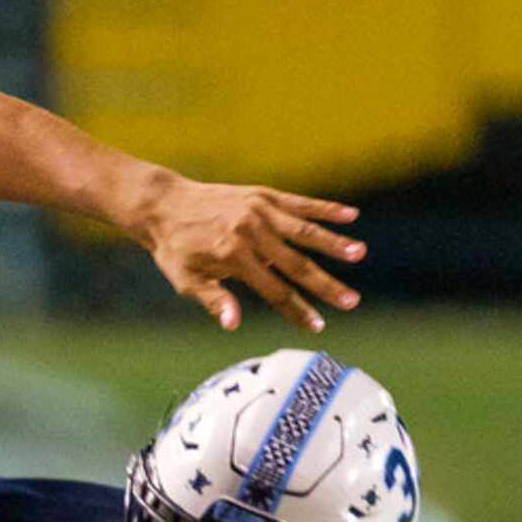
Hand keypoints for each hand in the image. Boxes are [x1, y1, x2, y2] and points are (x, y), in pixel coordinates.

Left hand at [121, 166, 364, 332]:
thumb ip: (213, 300)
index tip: (318, 326)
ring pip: (304, 230)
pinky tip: (350, 216)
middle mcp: (250, 231)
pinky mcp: (263, 194)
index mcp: (233, 256)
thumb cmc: (174, 249)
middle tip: (351, 302)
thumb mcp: (185, 279)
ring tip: (358, 254)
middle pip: (295, 264)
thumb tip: (233, 325)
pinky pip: (299, 203)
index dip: (297, 310)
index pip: (273, 290)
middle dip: (325, 285)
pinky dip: (325, 209)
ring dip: (333, 243)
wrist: (163, 205)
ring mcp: (259, 210)